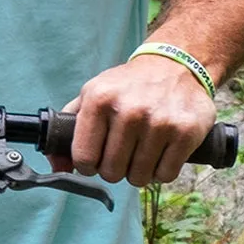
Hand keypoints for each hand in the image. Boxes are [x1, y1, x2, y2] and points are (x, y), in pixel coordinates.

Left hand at [62, 55, 216, 186]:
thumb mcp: (92, 95)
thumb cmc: (127, 87)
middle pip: (112, 172)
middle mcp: (129, 111)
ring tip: (142, 151)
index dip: (89, 165)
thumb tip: (57, 166)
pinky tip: (161, 152)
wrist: (175, 66)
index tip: (97, 158)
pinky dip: (161, 171)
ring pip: (139, 177)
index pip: (84, 159)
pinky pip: (165, 175)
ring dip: (139, 171)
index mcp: (99, 100)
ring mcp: (159, 122)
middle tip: (123, 152)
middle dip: (115, 168)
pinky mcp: (186, 132)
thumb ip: (68, 129)